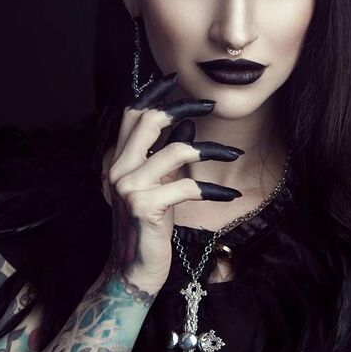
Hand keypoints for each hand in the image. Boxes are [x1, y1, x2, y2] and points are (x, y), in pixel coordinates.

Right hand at [103, 72, 244, 291]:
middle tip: (209, 105)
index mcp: (118, 161)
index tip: (174, 80)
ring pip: (176, 150)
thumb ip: (165, 157)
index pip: (131, 115)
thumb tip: (186, 127)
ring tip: (233, 152)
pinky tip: (229, 194)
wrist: (133, 271)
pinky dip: (213, 188)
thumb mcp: (158, 187)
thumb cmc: (148, 228)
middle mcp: (117, 169)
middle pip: (148, 120)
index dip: (152, 93)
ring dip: (211, 148)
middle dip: (182, 106)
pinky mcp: (145, 206)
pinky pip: (188, 186)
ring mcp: (129, 187)